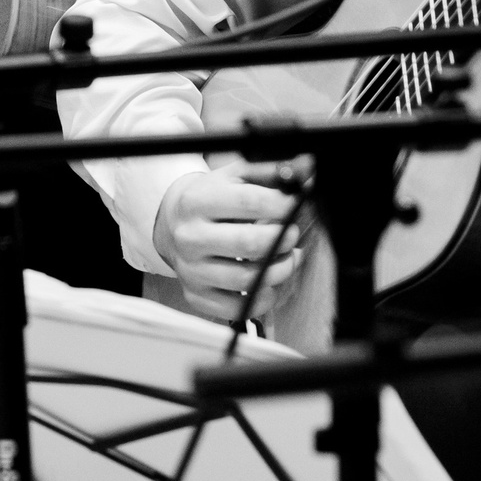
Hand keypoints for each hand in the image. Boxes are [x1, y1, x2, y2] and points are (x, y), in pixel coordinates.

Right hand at [151, 163, 307, 322]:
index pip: (250, 202)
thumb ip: (270, 172)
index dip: (283, 205)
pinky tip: (268, 281)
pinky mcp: (196, 295)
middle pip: (250, 244)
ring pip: (248, 279)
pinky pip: (238, 308)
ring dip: (281, 269)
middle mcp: (189, 237)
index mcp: (197, 201)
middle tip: (293, 233)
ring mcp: (190, 269)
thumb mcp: (234, 176)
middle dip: (284, 239)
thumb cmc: (211, 199)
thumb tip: (308, 173)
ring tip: (288, 257)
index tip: (296, 205)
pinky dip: (263, 298)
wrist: (172, 224)